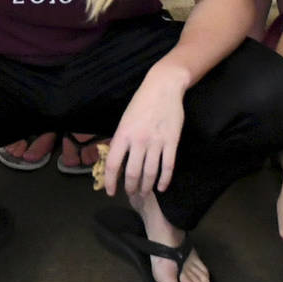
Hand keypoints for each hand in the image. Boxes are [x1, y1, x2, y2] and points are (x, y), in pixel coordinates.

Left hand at [104, 62, 186, 196]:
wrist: (163, 87)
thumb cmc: (141, 102)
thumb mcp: (125, 119)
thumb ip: (121, 140)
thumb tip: (117, 161)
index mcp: (123, 134)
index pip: (113, 164)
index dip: (110, 181)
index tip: (110, 191)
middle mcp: (138, 141)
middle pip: (133, 173)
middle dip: (131, 187)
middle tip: (131, 194)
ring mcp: (156, 142)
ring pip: (150, 173)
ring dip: (146, 187)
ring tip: (144, 193)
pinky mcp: (171, 142)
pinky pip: (168, 167)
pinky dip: (164, 180)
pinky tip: (161, 187)